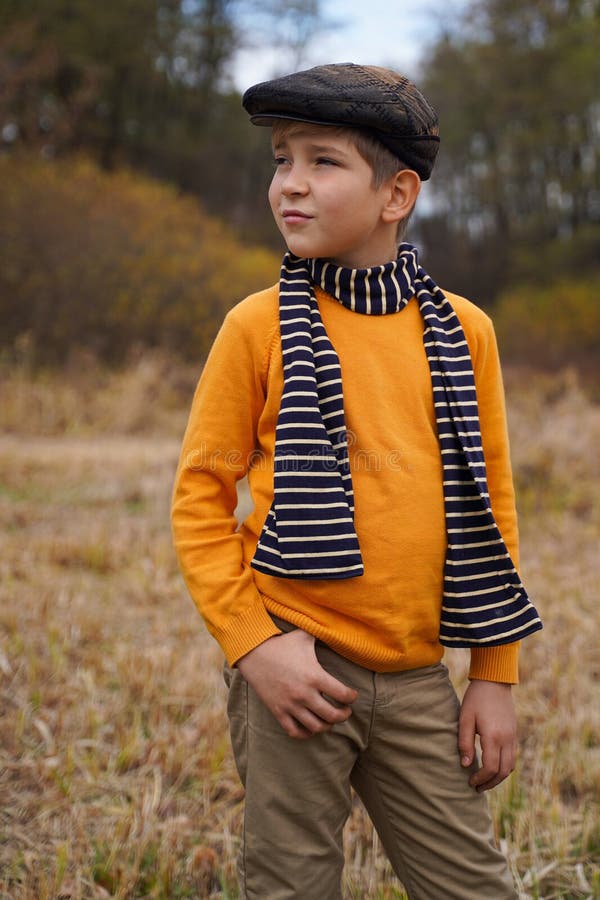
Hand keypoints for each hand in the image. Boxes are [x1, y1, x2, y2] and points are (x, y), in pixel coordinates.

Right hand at [236, 629, 357, 739]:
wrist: (254, 654)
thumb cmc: (282, 644)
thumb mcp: (305, 636)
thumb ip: (322, 633)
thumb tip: (337, 630)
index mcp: (314, 676)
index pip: (342, 694)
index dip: (352, 697)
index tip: (353, 695)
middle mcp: (304, 694)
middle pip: (332, 715)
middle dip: (343, 715)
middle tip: (346, 711)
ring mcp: (291, 705)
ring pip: (316, 727)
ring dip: (327, 726)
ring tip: (330, 720)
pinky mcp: (278, 711)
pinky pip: (295, 731)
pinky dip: (306, 734)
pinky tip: (311, 727)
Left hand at [458, 679, 516, 791]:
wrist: (494, 681)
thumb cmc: (476, 698)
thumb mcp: (465, 718)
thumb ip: (464, 742)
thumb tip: (465, 765)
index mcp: (494, 736)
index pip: (490, 768)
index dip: (480, 779)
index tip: (470, 782)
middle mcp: (507, 739)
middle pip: (504, 772)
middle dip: (490, 783)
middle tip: (477, 788)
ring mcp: (513, 736)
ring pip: (511, 766)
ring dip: (499, 777)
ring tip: (485, 781)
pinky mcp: (514, 733)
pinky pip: (512, 756)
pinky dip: (504, 767)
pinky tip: (493, 766)